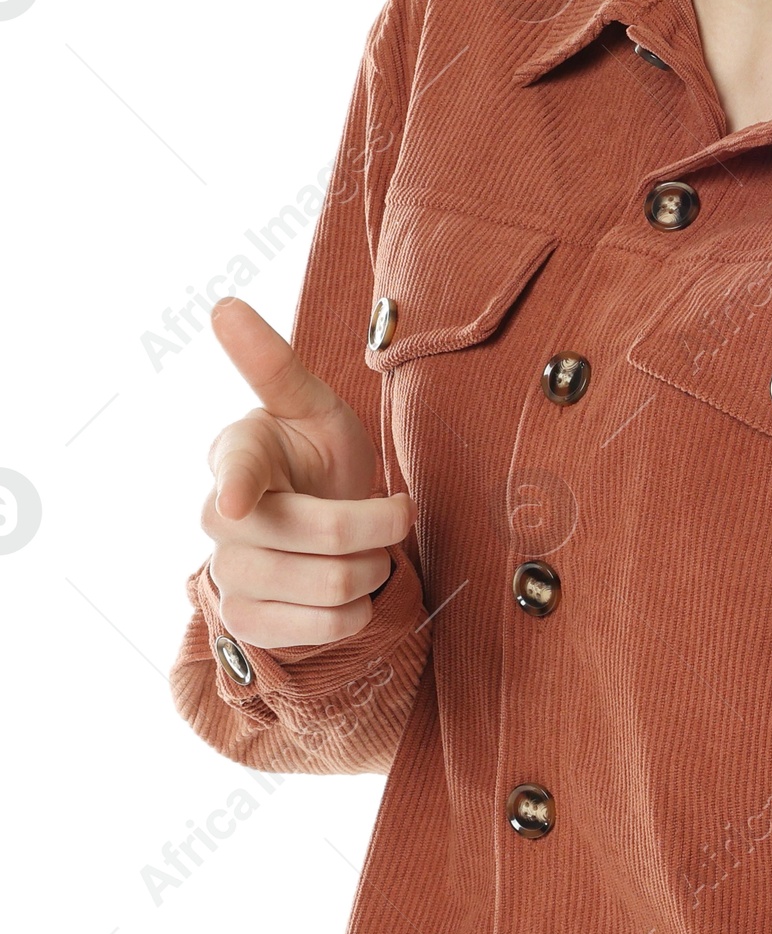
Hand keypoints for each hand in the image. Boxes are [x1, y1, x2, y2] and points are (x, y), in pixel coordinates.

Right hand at [200, 296, 412, 651]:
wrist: (326, 532)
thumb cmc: (319, 458)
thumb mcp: (315, 408)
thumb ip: (276, 366)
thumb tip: (223, 306)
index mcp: (238, 452)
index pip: (237, 468)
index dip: (237, 485)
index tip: (237, 500)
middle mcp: (219, 518)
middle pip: (327, 536)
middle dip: (381, 526)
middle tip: (391, 513)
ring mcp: (228, 573)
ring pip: (332, 586)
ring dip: (372, 569)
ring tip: (366, 551)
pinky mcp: (246, 622)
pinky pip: (323, 627)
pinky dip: (356, 611)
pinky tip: (348, 589)